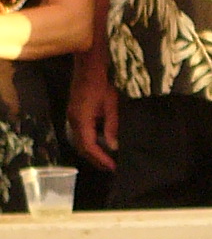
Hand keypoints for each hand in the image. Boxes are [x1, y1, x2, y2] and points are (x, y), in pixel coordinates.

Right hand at [69, 50, 117, 169]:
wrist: (88, 69)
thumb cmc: (102, 85)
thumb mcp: (111, 106)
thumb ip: (111, 127)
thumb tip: (113, 147)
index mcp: (82, 119)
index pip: (88, 146)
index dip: (100, 158)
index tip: (113, 167)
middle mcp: (73, 121)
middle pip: (81, 147)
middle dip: (96, 159)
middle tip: (111, 168)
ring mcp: (72, 117)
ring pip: (79, 142)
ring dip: (92, 153)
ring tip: (106, 161)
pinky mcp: (74, 115)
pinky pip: (80, 134)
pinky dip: (89, 144)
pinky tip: (100, 147)